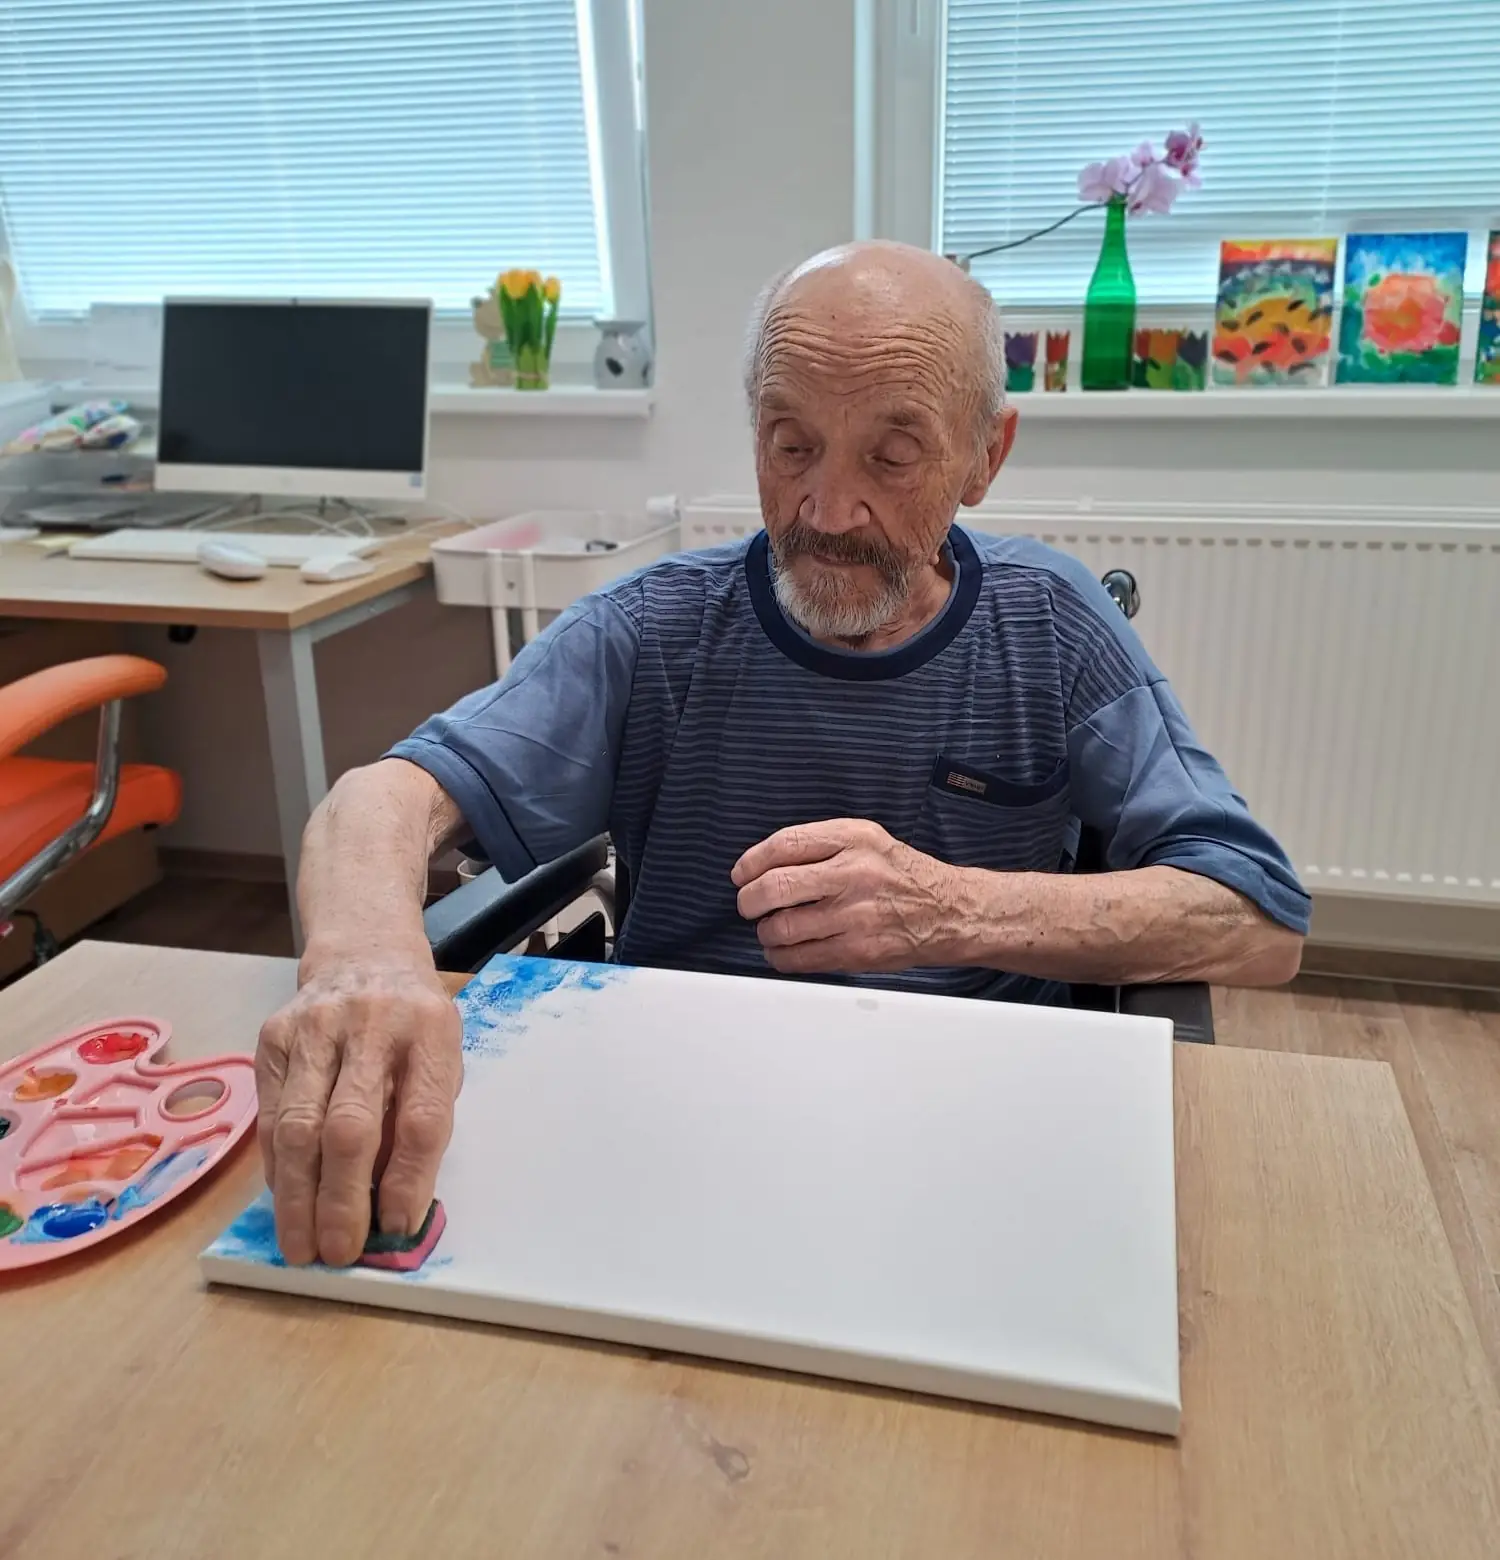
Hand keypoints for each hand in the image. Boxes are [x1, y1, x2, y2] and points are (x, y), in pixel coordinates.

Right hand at [255, 954, 462, 1266]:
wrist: (365, 956)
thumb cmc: (412, 1026)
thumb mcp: (440, 1058)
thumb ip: (420, 1120)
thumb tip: (392, 1209)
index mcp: (430, 1033)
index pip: (419, 1119)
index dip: (407, 1181)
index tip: (396, 1228)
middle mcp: (371, 1025)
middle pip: (350, 1127)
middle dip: (341, 1200)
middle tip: (339, 1252)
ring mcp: (315, 1028)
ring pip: (298, 1126)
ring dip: (298, 1197)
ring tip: (301, 1246)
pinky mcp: (272, 1037)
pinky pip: (269, 1115)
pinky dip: (277, 1166)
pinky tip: (285, 1199)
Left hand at [731, 819, 968, 974]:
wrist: (950, 911)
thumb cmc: (902, 876)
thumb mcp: (868, 839)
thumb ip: (821, 844)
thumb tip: (764, 864)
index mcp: (854, 838)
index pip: (785, 844)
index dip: (752, 861)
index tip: (742, 874)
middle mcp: (854, 874)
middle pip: (776, 887)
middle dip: (749, 900)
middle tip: (748, 905)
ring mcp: (856, 915)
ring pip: (783, 927)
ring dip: (765, 932)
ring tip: (769, 929)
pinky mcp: (859, 951)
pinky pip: (801, 959)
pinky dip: (780, 957)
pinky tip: (782, 951)